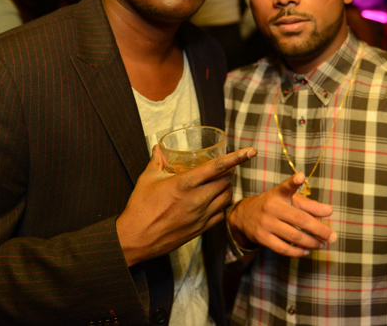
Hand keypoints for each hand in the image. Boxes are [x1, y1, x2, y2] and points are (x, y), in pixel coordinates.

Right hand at [117, 145, 256, 265]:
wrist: (135, 239)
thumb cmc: (139, 208)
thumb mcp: (146, 179)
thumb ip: (156, 161)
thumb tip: (158, 147)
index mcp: (184, 184)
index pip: (217, 167)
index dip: (236, 158)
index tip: (251, 151)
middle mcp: (196, 200)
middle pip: (225, 182)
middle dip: (228, 172)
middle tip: (224, 167)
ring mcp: (200, 216)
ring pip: (226, 197)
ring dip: (227, 187)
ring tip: (221, 182)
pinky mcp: (200, 229)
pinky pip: (220, 214)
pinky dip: (221, 205)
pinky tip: (214, 201)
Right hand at [228, 173, 336, 256]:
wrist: (245, 216)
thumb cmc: (275, 206)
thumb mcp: (289, 200)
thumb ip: (310, 205)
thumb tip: (329, 211)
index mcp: (279, 193)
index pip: (286, 186)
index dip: (294, 182)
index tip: (300, 176)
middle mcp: (271, 207)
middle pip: (300, 219)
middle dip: (319, 229)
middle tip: (333, 236)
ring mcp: (265, 223)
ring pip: (294, 236)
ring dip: (311, 242)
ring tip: (321, 244)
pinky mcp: (262, 238)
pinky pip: (283, 248)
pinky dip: (298, 251)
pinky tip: (307, 251)